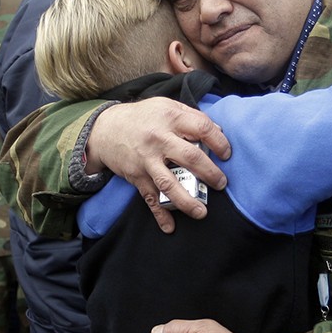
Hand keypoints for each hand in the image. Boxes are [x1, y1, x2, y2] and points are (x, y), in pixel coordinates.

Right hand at [87, 98, 230, 232]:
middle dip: (210, 173)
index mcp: (170, 118)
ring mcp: (147, 160)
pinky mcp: (137, 176)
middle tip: (221, 184)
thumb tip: (218, 131)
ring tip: (202, 212)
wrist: (105, 129)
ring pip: (169, 183)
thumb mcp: (166, 106)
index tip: (226, 154)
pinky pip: (150, 198)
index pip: (202, 128)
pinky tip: (169, 227)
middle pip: (190, 157)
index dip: (219, 142)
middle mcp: (158, 139)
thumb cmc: (142, 117)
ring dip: (187, 200)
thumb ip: (191, 116)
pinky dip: (159, 214)